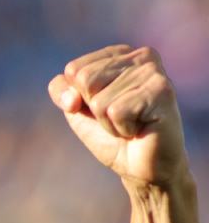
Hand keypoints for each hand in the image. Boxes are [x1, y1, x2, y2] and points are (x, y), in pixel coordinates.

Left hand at [49, 45, 187, 186]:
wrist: (141, 168)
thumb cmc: (111, 136)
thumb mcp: (77, 110)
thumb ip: (62, 91)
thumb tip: (71, 97)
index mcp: (120, 54)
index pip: (73, 70)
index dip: (79, 98)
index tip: (103, 109)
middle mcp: (141, 55)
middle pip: (84, 80)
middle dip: (94, 110)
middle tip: (120, 118)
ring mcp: (153, 71)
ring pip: (99, 99)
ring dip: (108, 122)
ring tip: (131, 124)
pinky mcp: (161, 90)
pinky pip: (115, 111)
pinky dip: (121, 128)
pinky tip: (140, 127)